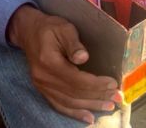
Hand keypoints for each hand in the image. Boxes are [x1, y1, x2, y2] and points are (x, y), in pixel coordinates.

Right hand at [6, 5, 122, 123]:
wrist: (28, 32)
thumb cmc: (50, 28)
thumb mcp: (64, 28)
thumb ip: (73, 44)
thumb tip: (83, 58)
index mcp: (49, 62)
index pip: (76, 80)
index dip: (96, 84)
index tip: (113, 83)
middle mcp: (44, 78)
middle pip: (74, 93)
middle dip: (98, 97)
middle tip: (117, 98)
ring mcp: (42, 86)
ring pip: (68, 103)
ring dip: (90, 106)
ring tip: (108, 107)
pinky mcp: (43, 90)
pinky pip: (59, 105)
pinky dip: (74, 113)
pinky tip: (88, 118)